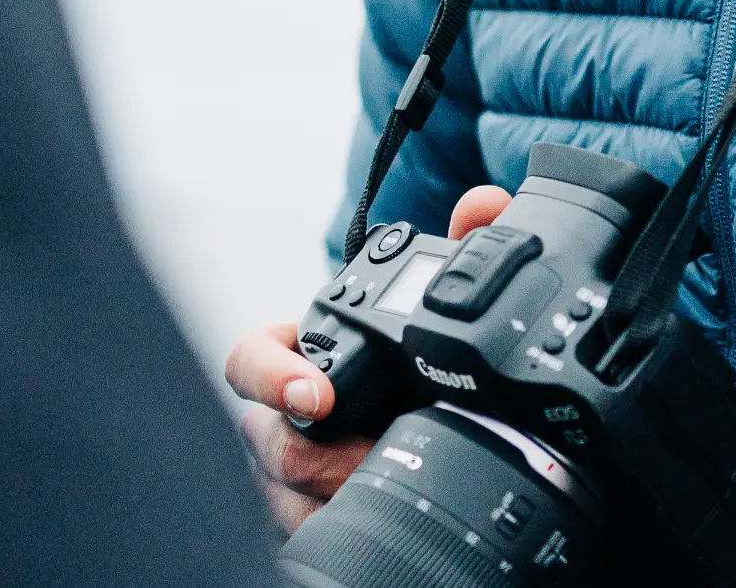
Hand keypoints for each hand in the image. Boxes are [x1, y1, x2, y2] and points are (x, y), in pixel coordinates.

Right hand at [227, 183, 514, 533]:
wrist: (429, 431)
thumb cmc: (416, 367)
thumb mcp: (443, 312)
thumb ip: (464, 249)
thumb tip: (484, 204)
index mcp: (303, 357)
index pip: (251, 358)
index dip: (271, 373)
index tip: (317, 395)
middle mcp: (285, 416)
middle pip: (273, 440)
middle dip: (329, 457)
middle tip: (382, 460)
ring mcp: (290, 473)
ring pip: (284, 493)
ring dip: (335, 496)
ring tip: (387, 491)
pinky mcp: (306, 516)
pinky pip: (298, 531)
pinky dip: (331, 527)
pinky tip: (368, 524)